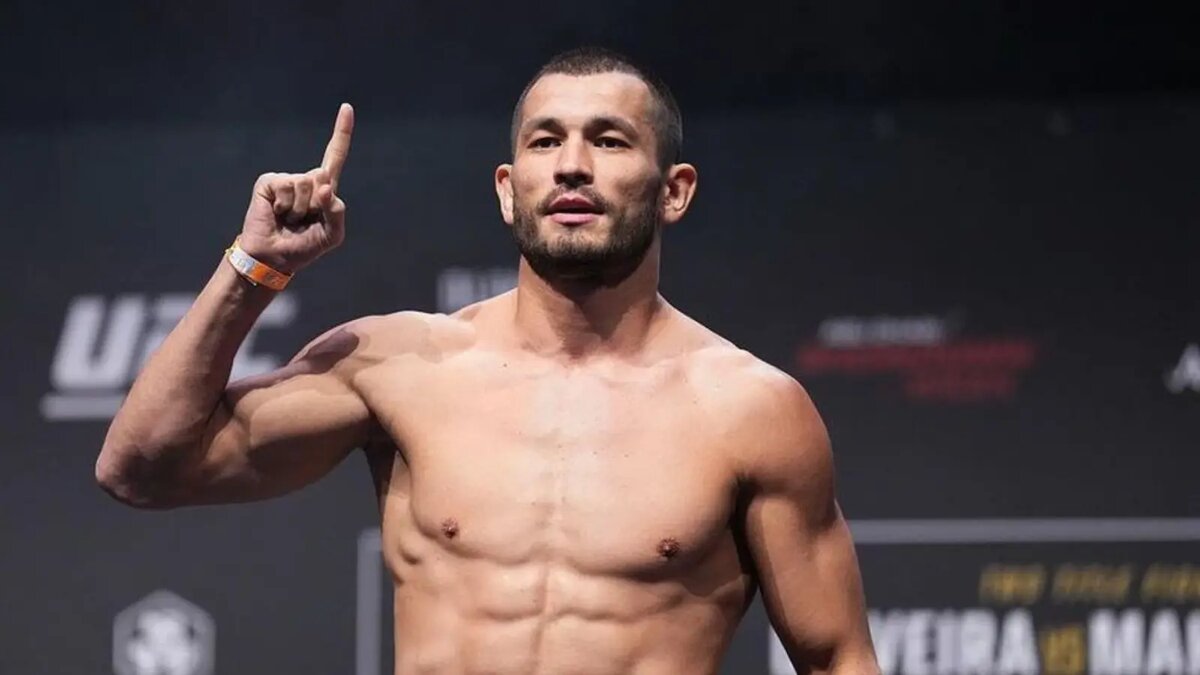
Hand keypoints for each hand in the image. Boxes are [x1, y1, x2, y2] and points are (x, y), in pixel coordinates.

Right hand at [237, 103, 354, 273]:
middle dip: (318, 204)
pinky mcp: (269, 182)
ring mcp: (286, 180)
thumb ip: (337, 211)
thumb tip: (325, 186)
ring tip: (291, 219)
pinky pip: (287, 187)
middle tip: (304, 220)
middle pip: (324, 177)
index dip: (342, 133)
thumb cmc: (304, 246)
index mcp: (323, 189)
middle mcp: (305, 180)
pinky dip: (286, 205)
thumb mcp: (332, 235)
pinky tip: (278, 214)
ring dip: (301, 209)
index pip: (335, 156)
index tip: (346, 107)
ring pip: (306, 183)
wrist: (275, 258)